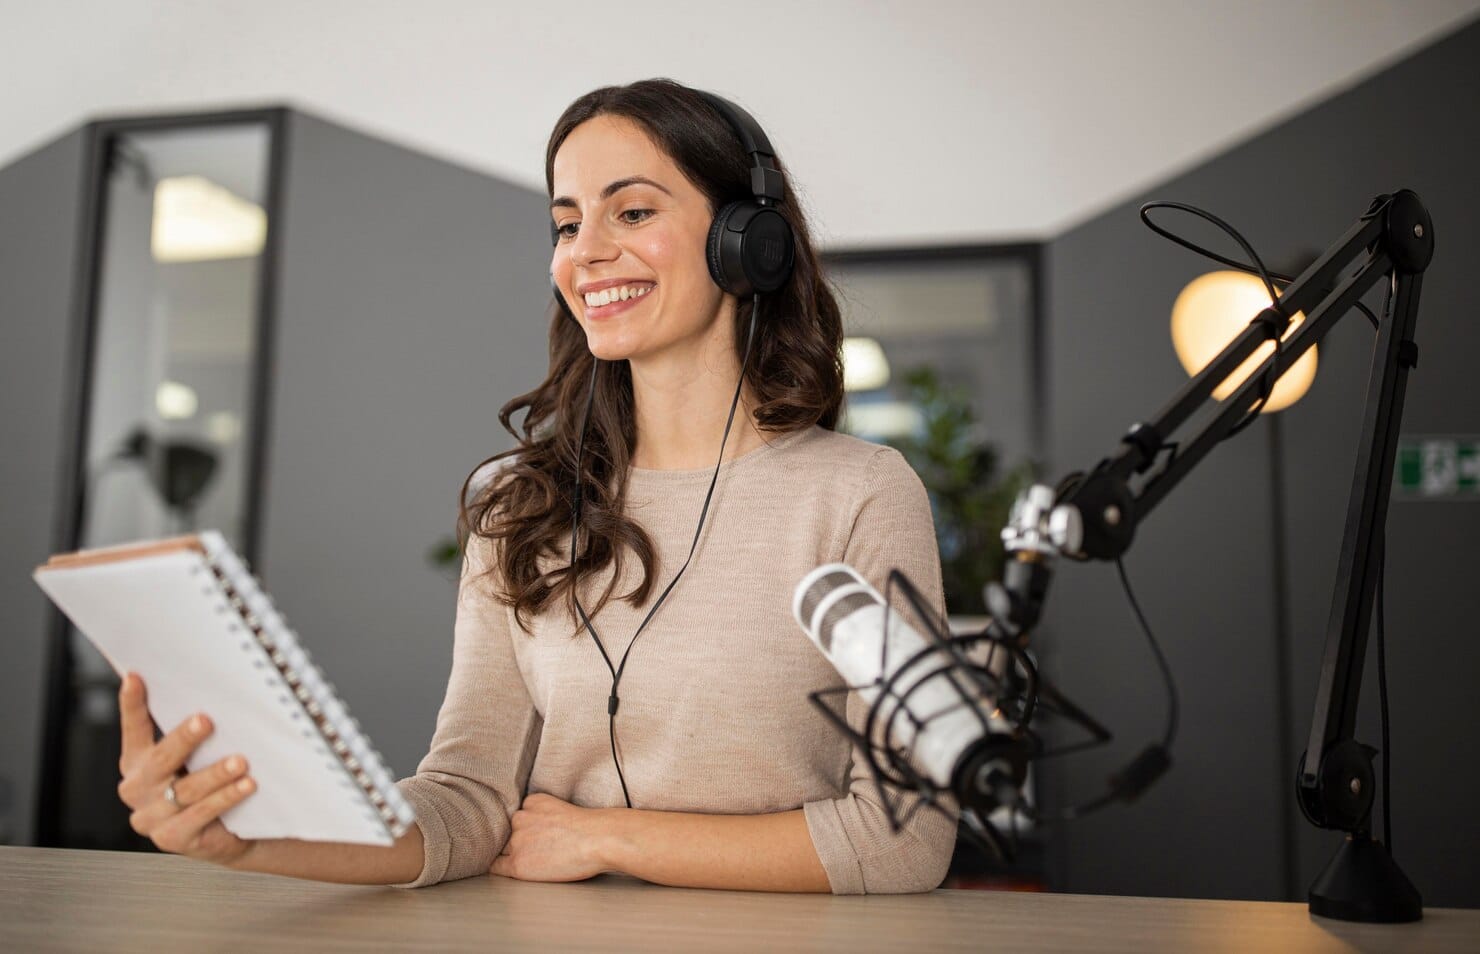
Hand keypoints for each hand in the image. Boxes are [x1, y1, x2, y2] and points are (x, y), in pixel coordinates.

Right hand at [115, 672, 258, 865]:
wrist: (223, 834)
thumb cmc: (207, 785)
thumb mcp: (193, 757)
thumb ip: (191, 734)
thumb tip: (212, 691)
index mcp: (136, 762)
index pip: (133, 729)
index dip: (132, 704)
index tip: (135, 677)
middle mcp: (137, 789)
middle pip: (160, 760)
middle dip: (184, 739)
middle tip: (206, 720)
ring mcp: (151, 817)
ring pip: (185, 790)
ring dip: (215, 773)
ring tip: (240, 760)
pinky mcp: (172, 839)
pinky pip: (200, 815)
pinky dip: (225, 798)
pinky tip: (245, 785)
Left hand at [489, 793, 614, 882]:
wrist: (599, 840)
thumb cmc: (592, 829)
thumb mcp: (563, 810)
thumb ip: (544, 817)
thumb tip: (540, 836)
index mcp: (532, 801)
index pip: (518, 817)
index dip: (525, 829)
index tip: (536, 837)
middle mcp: (520, 818)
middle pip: (509, 832)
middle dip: (519, 841)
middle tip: (538, 851)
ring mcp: (517, 841)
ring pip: (504, 849)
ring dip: (514, 855)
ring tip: (536, 862)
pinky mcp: (517, 864)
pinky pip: (496, 867)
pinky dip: (503, 869)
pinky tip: (517, 871)